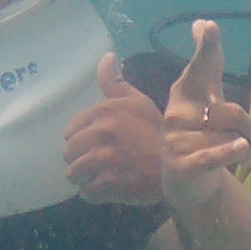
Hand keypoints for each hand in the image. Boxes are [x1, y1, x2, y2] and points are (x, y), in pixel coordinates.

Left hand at [63, 53, 165, 204]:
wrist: (181, 162)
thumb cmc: (158, 131)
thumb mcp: (138, 102)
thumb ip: (115, 83)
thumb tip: (106, 56)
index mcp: (103, 111)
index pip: (70, 131)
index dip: (83, 140)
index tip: (99, 145)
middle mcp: (99, 133)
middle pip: (69, 153)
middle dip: (83, 159)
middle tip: (102, 163)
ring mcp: (102, 159)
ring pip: (74, 173)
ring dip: (86, 177)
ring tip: (104, 176)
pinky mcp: (108, 184)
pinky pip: (86, 191)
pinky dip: (95, 193)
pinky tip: (109, 188)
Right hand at [162, 20, 250, 211]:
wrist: (188, 181)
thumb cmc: (202, 132)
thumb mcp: (208, 98)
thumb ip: (209, 63)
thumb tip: (203, 22)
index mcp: (185, 92)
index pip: (199, 67)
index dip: (206, 48)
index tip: (208, 27)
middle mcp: (176, 113)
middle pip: (230, 112)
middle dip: (249, 127)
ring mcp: (176, 139)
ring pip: (230, 137)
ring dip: (243, 148)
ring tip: (234, 153)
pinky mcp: (181, 164)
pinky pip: (217, 154)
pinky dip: (234, 152)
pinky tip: (242, 152)